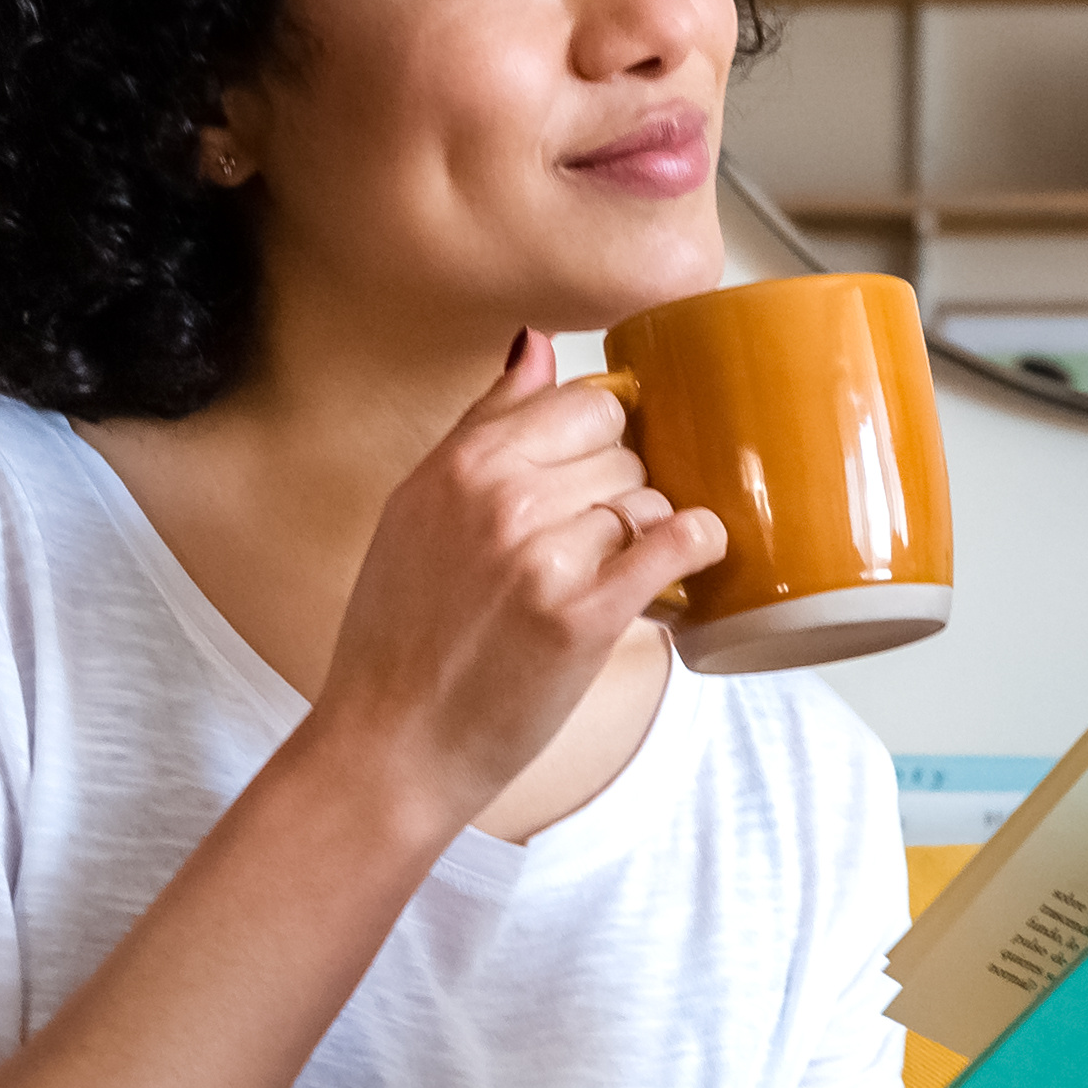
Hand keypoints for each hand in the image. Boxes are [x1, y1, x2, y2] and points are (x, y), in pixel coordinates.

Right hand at [306, 331, 729, 822]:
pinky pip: (673, 545)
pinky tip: (693, 557)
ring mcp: (542, 556)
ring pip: (647, 500)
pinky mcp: (582, 617)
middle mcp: (500, 498)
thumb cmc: (401, 634)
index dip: (602, 441)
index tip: (595, 478)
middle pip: (623, 451)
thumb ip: (483, 424)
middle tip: (597, 544)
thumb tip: (535, 345)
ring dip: (646, 535)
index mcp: (460, 465)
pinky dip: (696, 546)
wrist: (391, 743)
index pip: (581, 403)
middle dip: (622, 493)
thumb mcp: (416, 508)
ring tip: (615, 576)